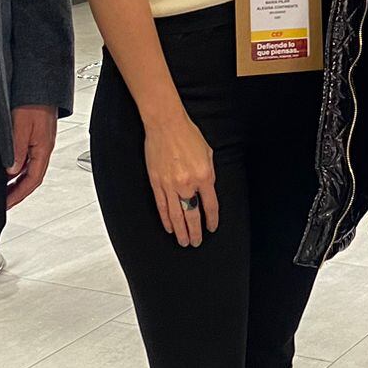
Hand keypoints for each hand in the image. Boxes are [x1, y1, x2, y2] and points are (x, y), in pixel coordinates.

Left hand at [6, 106, 58, 211]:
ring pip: (28, 168)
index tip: (6, 204)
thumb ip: (16, 150)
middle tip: (3, 202)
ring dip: (16, 180)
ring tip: (2, 189)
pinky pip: (26, 157)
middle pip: (31, 177)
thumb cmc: (33, 100)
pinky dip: (17, 167)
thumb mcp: (20, 126)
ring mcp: (39, 141)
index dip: (19, 194)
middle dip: (17, 192)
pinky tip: (7, 168)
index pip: (32, 180)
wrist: (40, 83)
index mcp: (43, 149)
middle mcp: (43, 148)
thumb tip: (10, 171)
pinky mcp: (34, 134)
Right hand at [144, 113, 218, 246]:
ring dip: (180, 231)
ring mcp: (170, 185)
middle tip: (197, 243)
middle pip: (192, 215)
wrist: (165, 124)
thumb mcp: (208, 153)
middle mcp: (187, 183)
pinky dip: (166, 219)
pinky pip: (162, 206)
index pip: (210, 206)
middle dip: (195, 232)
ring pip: (176, 215)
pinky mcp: (156, 182)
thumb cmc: (188, 135)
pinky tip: (169, 228)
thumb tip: (207, 190)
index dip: (212, 220)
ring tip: (184, 242)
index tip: (212, 228)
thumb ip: (209, 174)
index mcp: (204, 176)